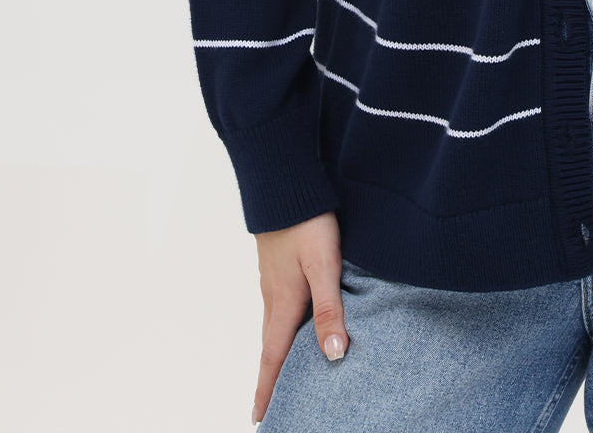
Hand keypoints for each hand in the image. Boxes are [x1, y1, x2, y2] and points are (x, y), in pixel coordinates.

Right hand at [251, 211, 348, 424]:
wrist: (285, 183)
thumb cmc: (307, 222)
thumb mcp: (324, 266)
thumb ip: (329, 309)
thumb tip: (333, 357)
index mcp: (283, 304)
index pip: (274, 358)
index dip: (268, 389)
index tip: (259, 419)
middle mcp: (273, 296)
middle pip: (271, 346)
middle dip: (270, 377)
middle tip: (269, 405)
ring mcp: (273, 279)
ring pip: (274, 325)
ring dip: (276, 352)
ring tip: (281, 372)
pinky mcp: (278, 265)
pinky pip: (277, 306)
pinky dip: (281, 326)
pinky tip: (292, 321)